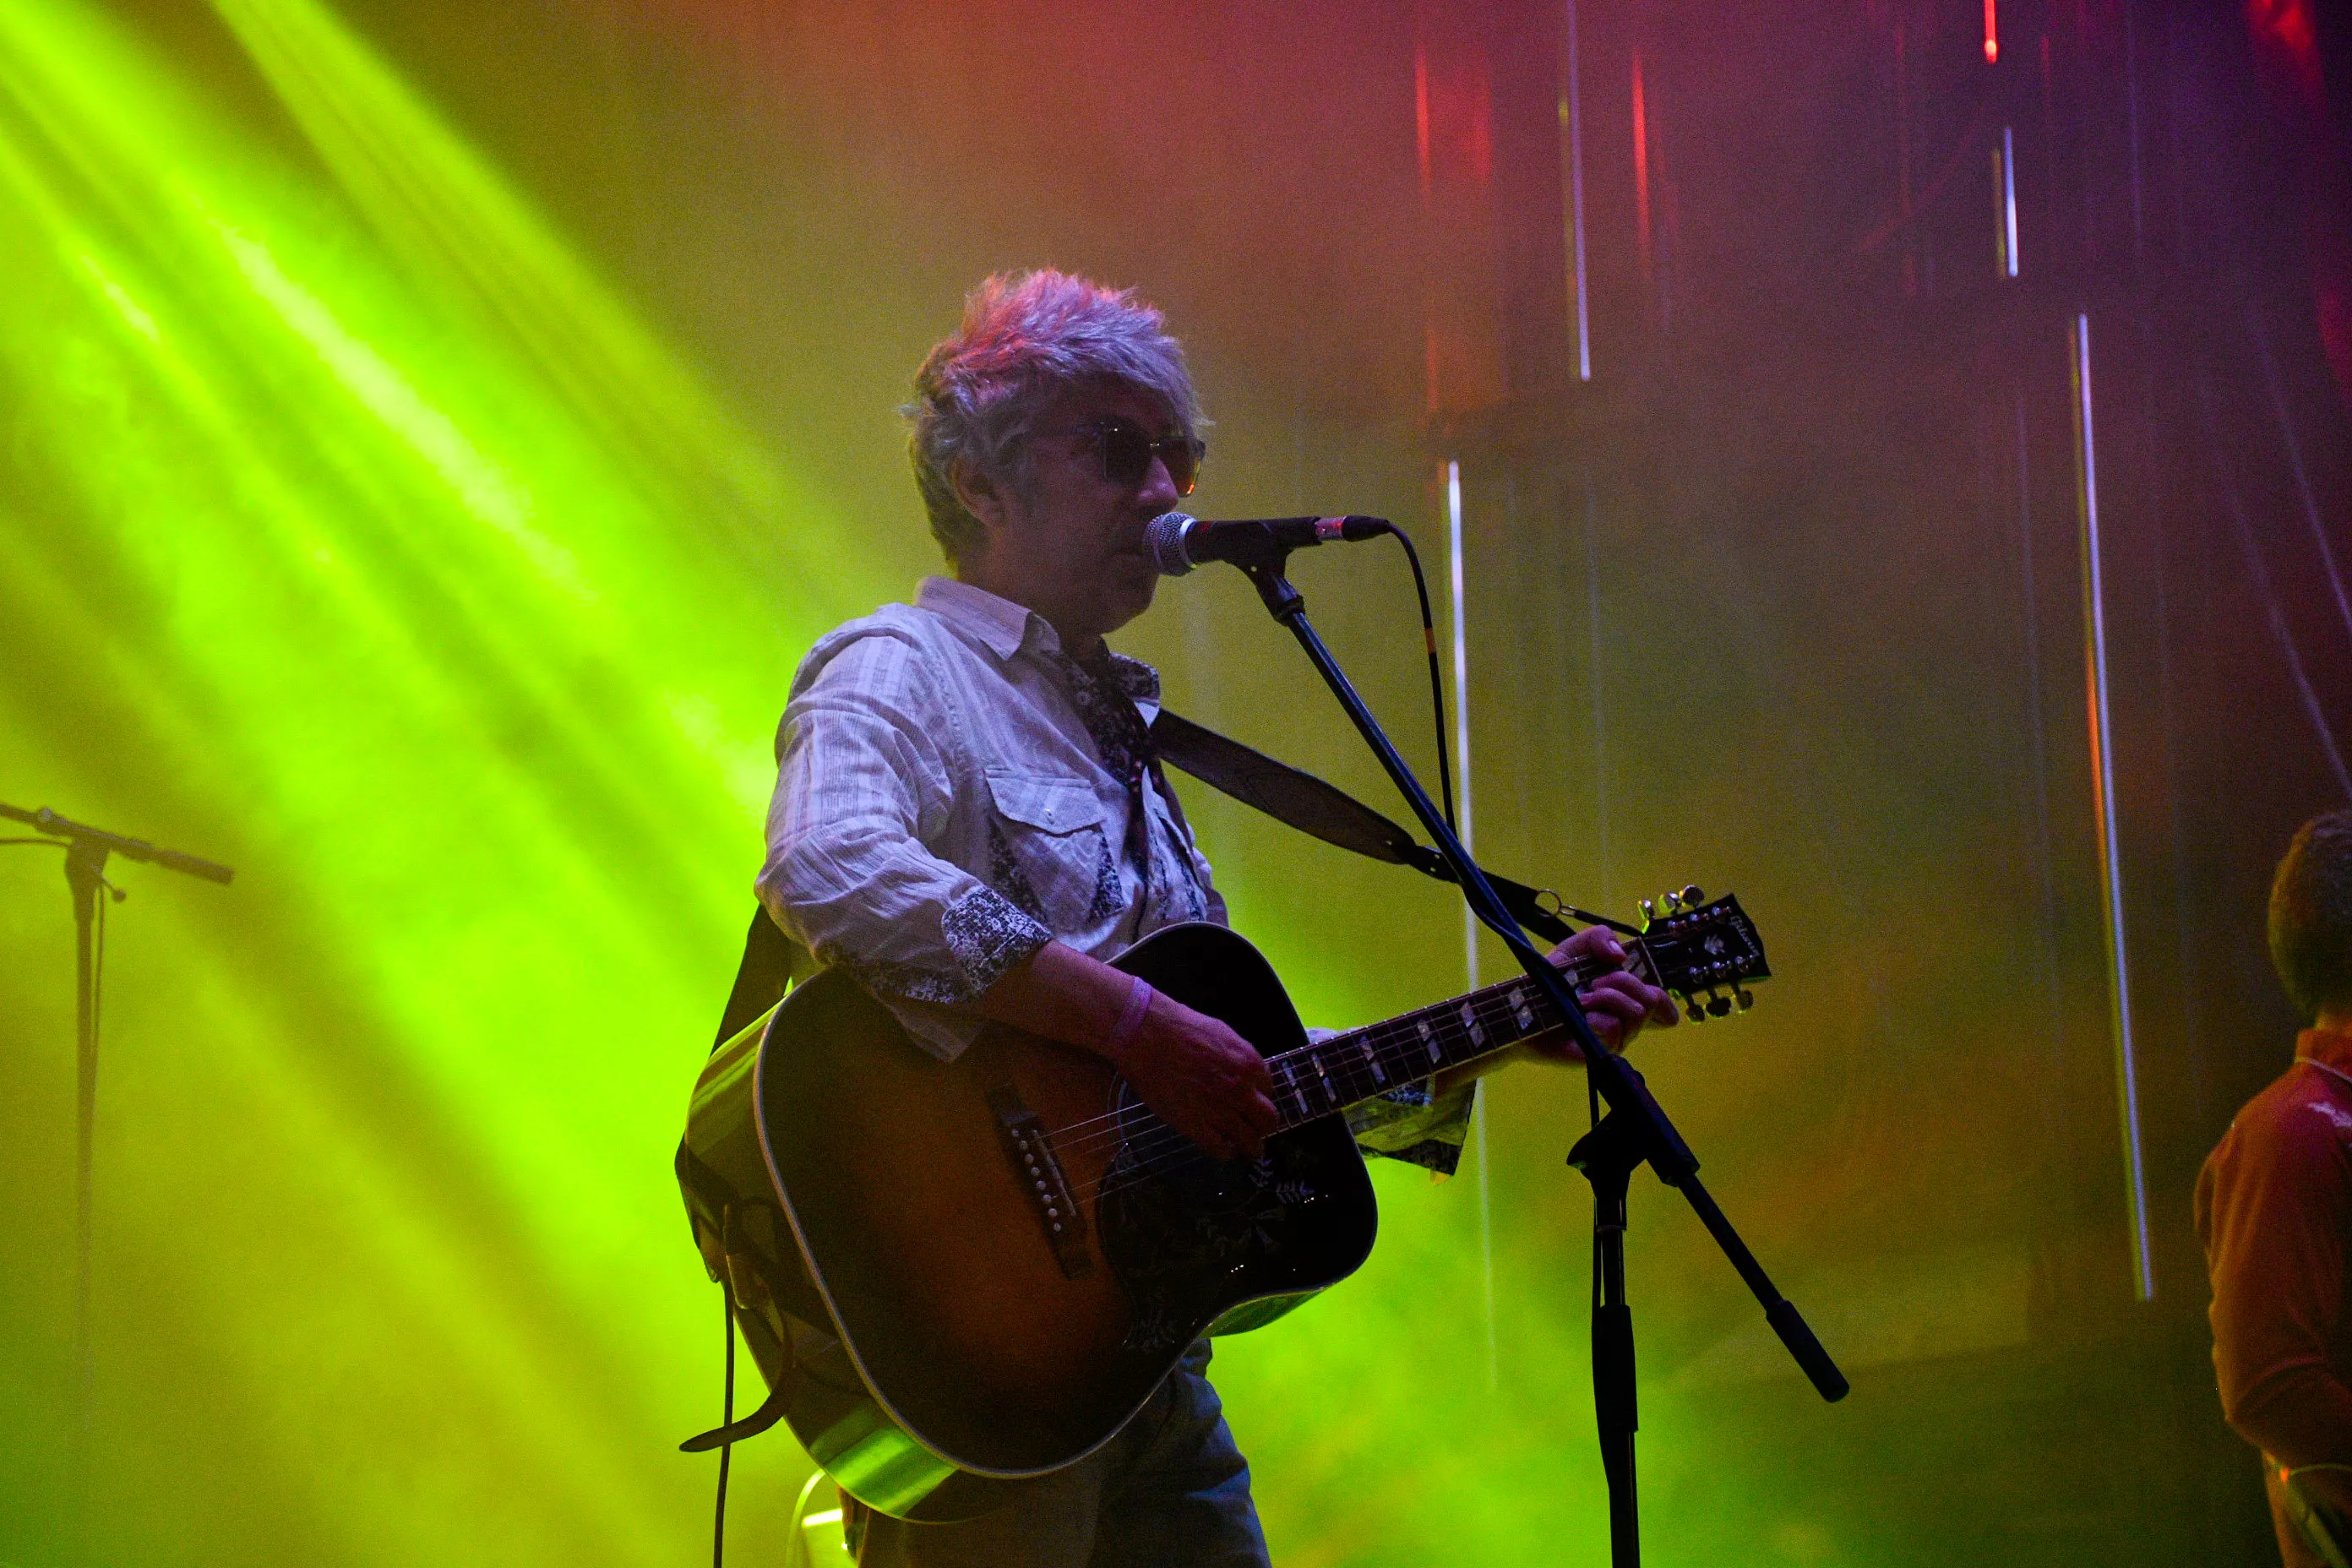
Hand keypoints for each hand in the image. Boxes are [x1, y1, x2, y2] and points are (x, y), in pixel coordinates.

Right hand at [1118, 993, 1278, 1161]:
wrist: (1146, 1036)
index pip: (1269, 1089)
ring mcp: (1218, 1111)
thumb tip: (1245, 1072)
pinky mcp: (1194, 1126)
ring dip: (1252, 1146)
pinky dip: (1226, 1152)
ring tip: (1251, 1149)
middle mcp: (1240, 1091)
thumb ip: (1239, 1056)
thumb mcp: (1222, 1034)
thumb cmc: (1180, 1027)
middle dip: (1264, 1124)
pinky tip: (1225, 1149)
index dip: (1261, 1096)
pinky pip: (1220, 1148)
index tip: (1254, 1100)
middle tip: (1258, 1127)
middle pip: (1268, 1119)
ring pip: (1249, 1140)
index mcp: (1249, 1064)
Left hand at [1528, 925, 1678, 1063]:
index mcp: (1625, 997)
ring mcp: (1613, 1038)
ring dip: (1608, 997)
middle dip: (1624, 982)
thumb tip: (1620, 955)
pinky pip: (1615, 1030)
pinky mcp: (1599, 1052)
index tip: (1644, 986)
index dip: (1663, 999)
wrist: (1520, 1007)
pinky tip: (1581, 1017)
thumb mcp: (1575, 948)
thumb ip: (1600, 937)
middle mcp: (1625, 1020)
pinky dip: (1598, 1018)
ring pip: (1636, 1013)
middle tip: (1594, 983)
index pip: (1663, 1007)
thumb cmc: (1551, 980)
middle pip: (1652, 1001)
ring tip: (1582, 998)